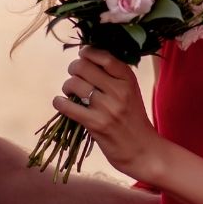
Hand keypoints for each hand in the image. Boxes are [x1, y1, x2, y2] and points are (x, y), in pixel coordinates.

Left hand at [53, 47, 164, 182]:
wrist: (143, 151)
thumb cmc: (133, 119)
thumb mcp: (131, 92)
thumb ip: (113, 76)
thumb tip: (87, 58)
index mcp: (128, 79)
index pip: (104, 56)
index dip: (88, 52)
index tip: (82, 54)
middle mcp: (119, 90)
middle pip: (84, 67)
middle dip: (73, 68)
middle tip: (74, 75)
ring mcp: (107, 108)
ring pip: (74, 84)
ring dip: (67, 86)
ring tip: (70, 92)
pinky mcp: (96, 124)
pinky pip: (68, 106)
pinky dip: (59, 102)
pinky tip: (60, 103)